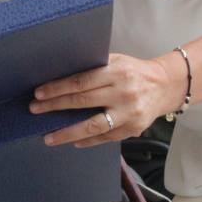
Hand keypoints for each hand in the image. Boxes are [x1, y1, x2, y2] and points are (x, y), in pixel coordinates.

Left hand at [31, 52, 180, 147]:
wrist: (165, 85)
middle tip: (35, 110)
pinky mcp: (133, 128)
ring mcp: (129, 113)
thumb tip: (61, 77)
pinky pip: (106, 137)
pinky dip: (88, 141)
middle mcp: (123, 92)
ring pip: (93, 126)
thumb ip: (94, 68)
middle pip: (82, 102)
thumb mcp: (116, 61)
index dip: (58, 88)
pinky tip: (73, 141)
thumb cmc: (134, 71)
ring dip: (67, 133)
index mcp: (116, 72)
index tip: (39, 94)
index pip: (81, 82)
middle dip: (55, 107)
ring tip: (49, 138)